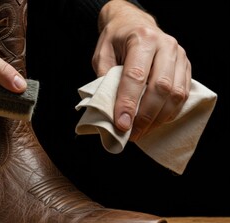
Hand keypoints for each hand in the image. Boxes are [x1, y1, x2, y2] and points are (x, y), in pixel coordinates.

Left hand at [93, 0, 190, 140]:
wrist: (135, 23)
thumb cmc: (116, 39)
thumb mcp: (102, 54)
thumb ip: (105, 79)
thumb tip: (109, 110)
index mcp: (141, 39)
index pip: (136, 76)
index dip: (128, 103)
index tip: (121, 124)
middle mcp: (165, 45)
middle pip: (160, 87)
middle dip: (145, 116)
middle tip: (132, 133)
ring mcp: (179, 55)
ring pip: (176, 93)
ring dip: (158, 118)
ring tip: (143, 131)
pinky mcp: (186, 65)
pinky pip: (183, 94)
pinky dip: (170, 112)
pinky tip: (156, 121)